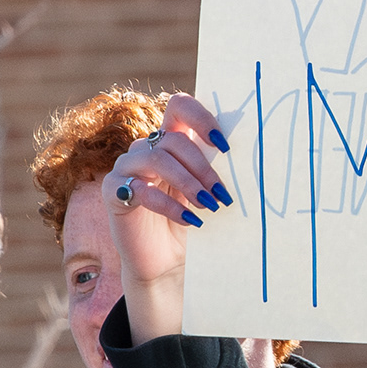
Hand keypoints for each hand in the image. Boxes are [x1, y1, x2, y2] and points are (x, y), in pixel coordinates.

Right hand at [105, 92, 233, 342]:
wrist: (166, 261)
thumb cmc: (191, 219)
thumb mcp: (206, 191)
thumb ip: (216, 169)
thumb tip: (252, 156)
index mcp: (171, 139)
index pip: (180, 106)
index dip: (201, 118)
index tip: (224, 146)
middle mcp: (147, 148)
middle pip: (173, 139)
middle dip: (202, 167)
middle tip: (222, 194)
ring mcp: (127, 168)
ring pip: (156, 158)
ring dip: (188, 183)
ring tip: (209, 205)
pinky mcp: (114, 192)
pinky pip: (140, 189)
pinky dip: (169, 205)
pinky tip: (190, 220)